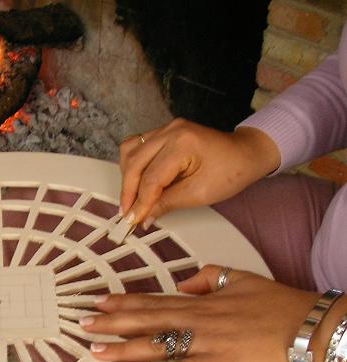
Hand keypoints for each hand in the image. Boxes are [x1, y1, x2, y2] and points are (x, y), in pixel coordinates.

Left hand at [79, 265, 318, 361]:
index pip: (152, 300)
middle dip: (110, 322)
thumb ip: (208, 276)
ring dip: (122, 349)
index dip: (122, 301)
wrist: (307, 326)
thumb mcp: (240, 278)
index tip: (98, 301)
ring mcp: (204, 343)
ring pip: (155, 345)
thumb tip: (182, 282)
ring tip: (94, 351)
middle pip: (144, 320)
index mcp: (199, 301)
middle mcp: (195, 320)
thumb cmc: (277, 303)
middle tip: (82, 324)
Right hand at [119, 119, 280, 224]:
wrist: (246, 154)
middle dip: (128, 192)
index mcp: (182, 143)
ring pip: (130, 152)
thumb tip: (144, 216)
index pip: (151, 178)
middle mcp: (170, 131)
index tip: (133, 221)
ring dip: (127, 177)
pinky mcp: (164, 132)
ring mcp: (166, 128)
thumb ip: (166, 203)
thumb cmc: (231, 171)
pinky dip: (133, 166)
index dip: (140, 203)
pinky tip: (136, 182)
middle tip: (127, 213)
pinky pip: (137, 146)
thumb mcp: (199, 193)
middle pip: (135, 163)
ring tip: (131, 199)